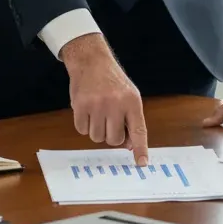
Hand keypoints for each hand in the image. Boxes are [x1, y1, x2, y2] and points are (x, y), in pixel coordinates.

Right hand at [61, 34, 148, 164]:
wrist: (91, 60)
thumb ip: (130, 119)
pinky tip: (86, 110)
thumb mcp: (128, 95)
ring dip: (96, 130)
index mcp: (132, 101)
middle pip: (114, 139)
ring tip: (97, 112)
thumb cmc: (112, 80)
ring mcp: (97, 105)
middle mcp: (116, 104)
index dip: (140, 148)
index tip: (142, 163)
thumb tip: (129, 146)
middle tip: (109, 121)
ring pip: (97, 137)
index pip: (138, 130)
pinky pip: (81, 130)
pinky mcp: (80, 106)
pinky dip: (83, 125)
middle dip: (111, 135)